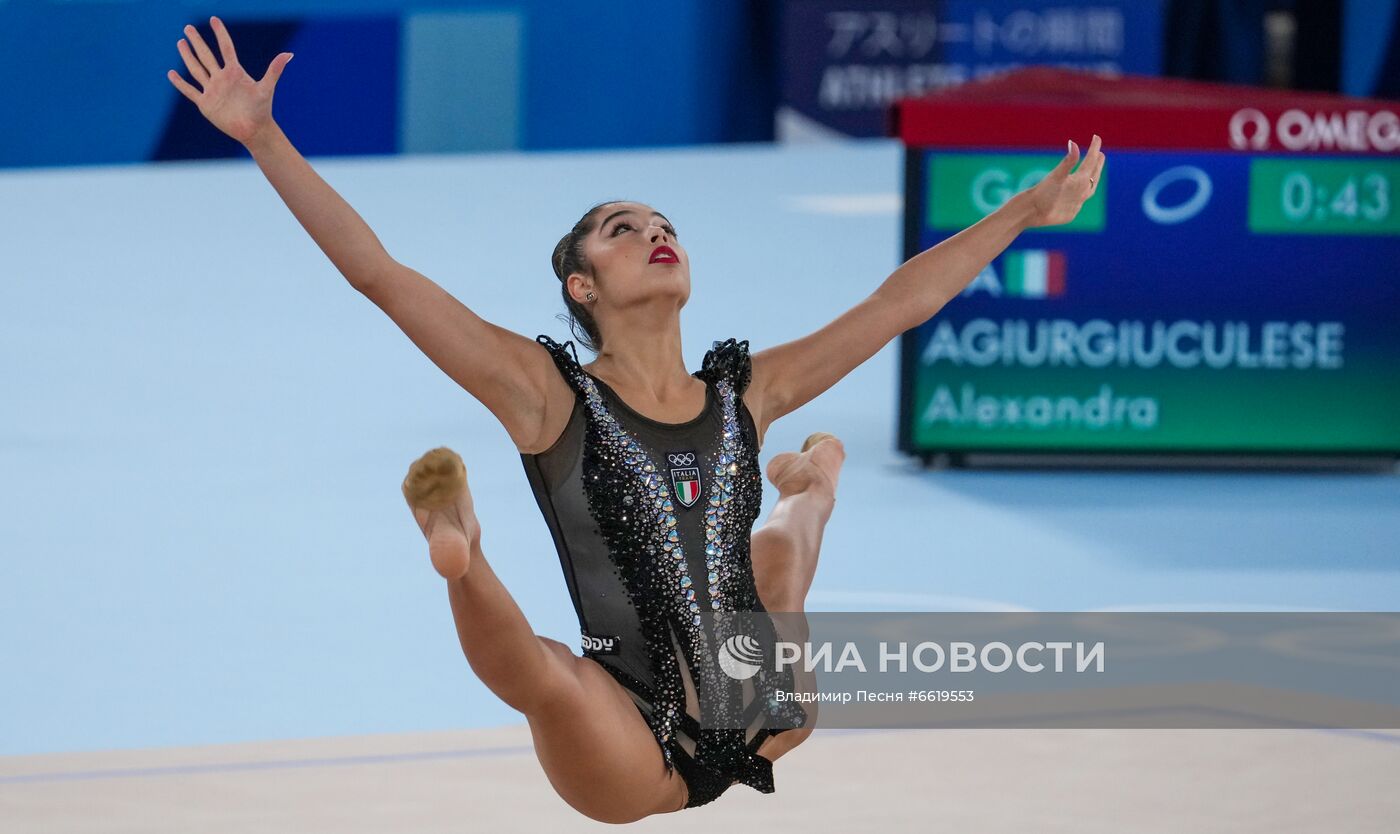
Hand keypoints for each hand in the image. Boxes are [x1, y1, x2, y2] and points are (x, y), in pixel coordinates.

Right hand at [166, 16, 292, 146]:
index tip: (214, 19)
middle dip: (197, 42)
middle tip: (188, 28)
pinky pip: (190, 91)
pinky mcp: (206, 104)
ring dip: (188, 57)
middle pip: (207, 56)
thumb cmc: (262, 109)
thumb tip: (289, 54)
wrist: (254, 130)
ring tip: (181, 43)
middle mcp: (222, 79)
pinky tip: (171, 73)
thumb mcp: (266, 88)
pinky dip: (180, 83)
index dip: (220, 34)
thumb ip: (274, 70)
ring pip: (196, 70)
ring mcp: (212, 90)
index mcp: (235, 73)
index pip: (226, 48)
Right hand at [1024, 135, 1105, 227]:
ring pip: (1091, 188)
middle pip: (1095, 174)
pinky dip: (1083, 192)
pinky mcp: (1072, 214)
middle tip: (1100, 153)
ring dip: (1094, 178)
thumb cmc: (1042, 192)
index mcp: (1081, 181)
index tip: (1096, 137)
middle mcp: (1084, 193)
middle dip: (1098, 163)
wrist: (1031, 213)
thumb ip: (1069, 160)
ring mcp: (1078, 205)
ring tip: (1095, 171)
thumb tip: (1073, 143)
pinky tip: (1080, 191)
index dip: (1094, 147)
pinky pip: (1082, 201)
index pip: (1092, 160)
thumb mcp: (1056, 174)